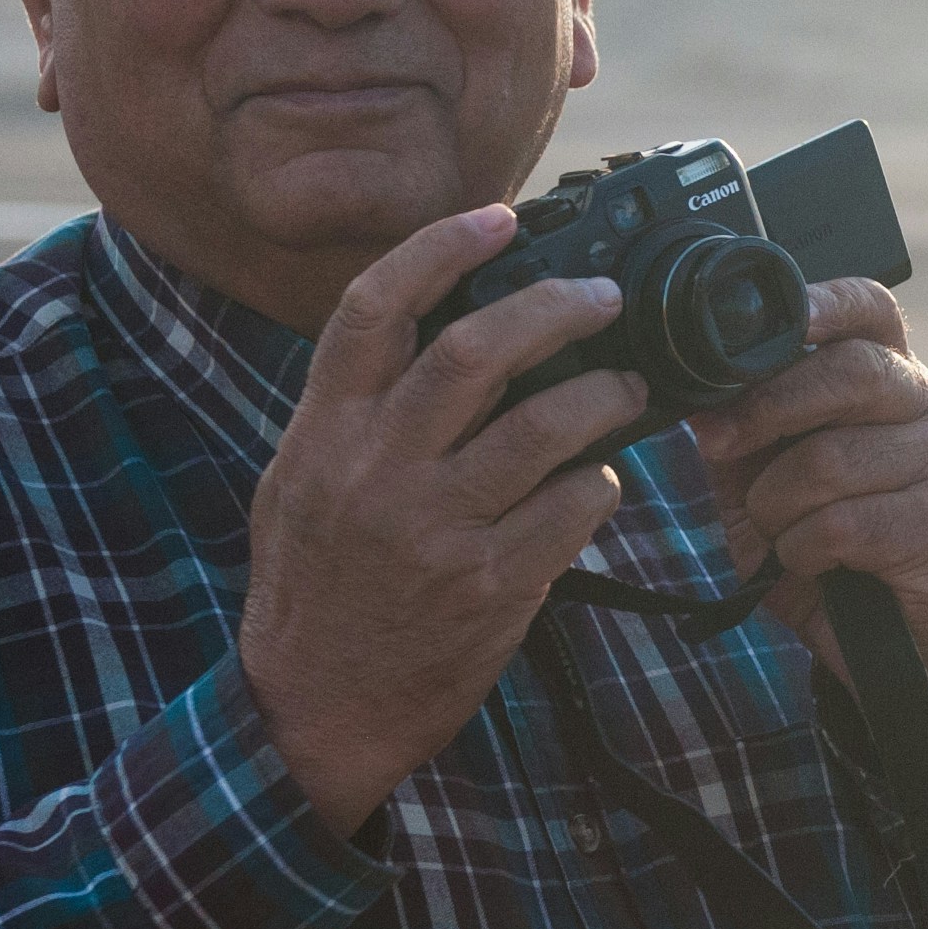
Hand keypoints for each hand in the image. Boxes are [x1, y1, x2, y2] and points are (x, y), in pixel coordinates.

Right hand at [238, 204, 650, 832]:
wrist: (313, 710)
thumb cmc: (314, 589)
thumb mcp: (300, 484)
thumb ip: (355, 413)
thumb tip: (437, 331)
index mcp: (325, 434)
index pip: (373, 311)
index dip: (439, 249)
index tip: (498, 218)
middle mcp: (377, 470)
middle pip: (475, 350)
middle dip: (555, 307)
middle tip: (604, 297)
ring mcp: (435, 530)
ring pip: (544, 426)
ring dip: (603, 396)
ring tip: (627, 390)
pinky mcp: (489, 587)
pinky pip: (572, 509)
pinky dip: (599, 486)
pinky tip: (600, 484)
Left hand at [683, 278, 927, 728]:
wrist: (888, 637)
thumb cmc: (824, 539)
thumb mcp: (764, 475)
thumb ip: (740, 428)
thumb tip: (693, 393)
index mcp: (887, 374)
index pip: (869, 309)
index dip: (823, 302)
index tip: (780, 317)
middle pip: (848, 371)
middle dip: (766, 409)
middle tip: (717, 443)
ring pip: (830, 458)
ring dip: (777, 506)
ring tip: (778, 530)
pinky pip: (842, 524)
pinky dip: (801, 550)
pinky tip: (809, 561)